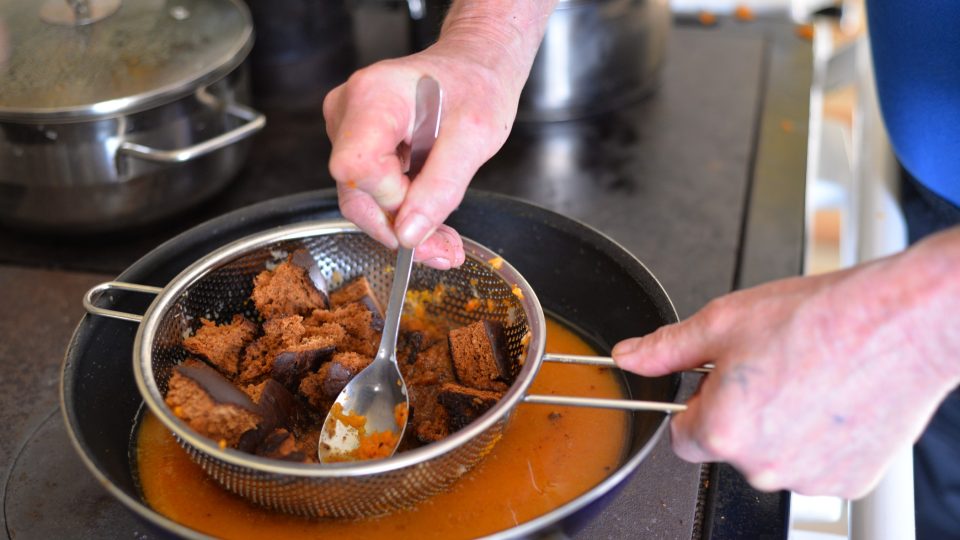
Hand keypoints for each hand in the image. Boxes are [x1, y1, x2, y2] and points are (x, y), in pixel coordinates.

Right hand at [324, 41, 531, 268]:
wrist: (474, 65)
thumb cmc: (477, 86)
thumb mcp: (475, 139)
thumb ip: (441, 189)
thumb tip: (408, 235)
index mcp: (374, 97)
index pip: (356, 168)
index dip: (391, 198)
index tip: (427, 201)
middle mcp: (348, 110)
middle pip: (355, 191)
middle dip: (400, 226)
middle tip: (445, 246)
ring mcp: (346, 127)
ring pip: (361, 198)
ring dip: (403, 224)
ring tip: (443, 237)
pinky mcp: (355, 143)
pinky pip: (369, 191)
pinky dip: (400, 210)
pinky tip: (428, 215)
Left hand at [612, 228, 959, 497]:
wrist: (901, 322)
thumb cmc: (820, 318)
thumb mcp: (724, 321)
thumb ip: (666, 348)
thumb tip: (629, 357)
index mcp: (724, 430)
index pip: (682, 436)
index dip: (698, 403)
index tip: (719, 381)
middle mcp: (763, 465)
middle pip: (729, 446)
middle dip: (739, 412)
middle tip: (770, 369)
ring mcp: (809, 477)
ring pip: (773, 456)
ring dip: (780, 426)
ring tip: (806, 378)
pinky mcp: (849, 480)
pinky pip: (815, 464)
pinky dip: (819, 439)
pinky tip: (832, 400)